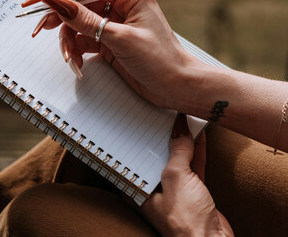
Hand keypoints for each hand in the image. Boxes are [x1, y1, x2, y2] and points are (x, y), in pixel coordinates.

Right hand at [23, 0, 205, 111]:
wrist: (177, 88)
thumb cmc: (159, 59)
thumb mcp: (120, 38)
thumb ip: (86, 21)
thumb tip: (56, 3)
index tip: (37, 0)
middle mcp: (120, 6)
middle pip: (79, 6)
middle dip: (59, 20)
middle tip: (38, 30)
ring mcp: (113, 25)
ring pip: (78, 26)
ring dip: (69, 42)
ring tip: (70, 60)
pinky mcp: (109, 42)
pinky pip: (84, 41)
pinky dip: (76, 51)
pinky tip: (77, 65)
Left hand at [140, 113, 232, 236]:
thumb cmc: (185, 221)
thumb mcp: (176, 178)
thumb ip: (178, 152)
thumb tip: (180, 130)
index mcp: (141, 188)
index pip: (138, 156)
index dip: (142, 138)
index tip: (145, 120)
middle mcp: (155, 188)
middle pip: (158, 156)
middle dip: (163, 137)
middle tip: (165, 115)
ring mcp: (176, 190)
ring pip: (178, 159)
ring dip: (183, 141)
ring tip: (184, 120)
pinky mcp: (194, 192)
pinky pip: (194, 166)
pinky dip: (196, 151)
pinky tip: (198, 135)